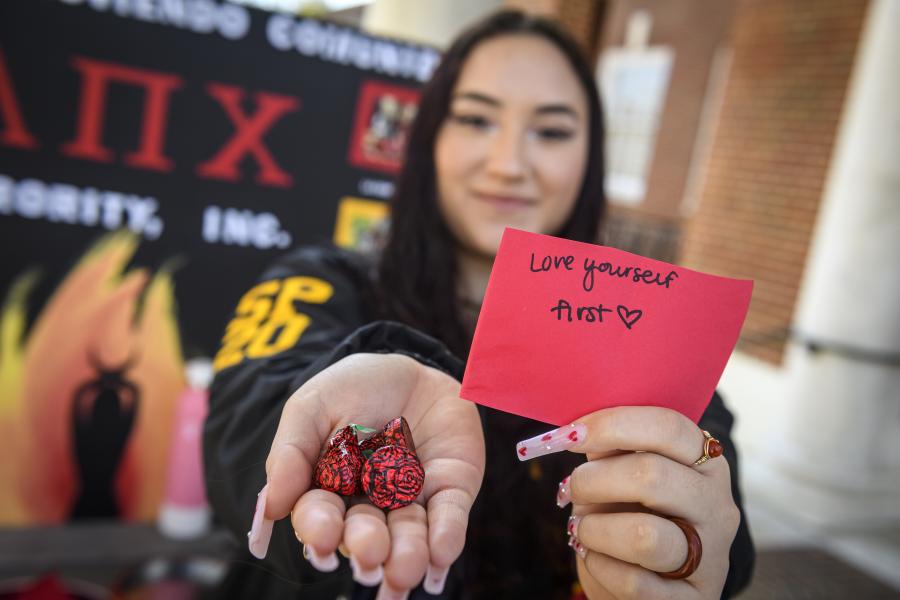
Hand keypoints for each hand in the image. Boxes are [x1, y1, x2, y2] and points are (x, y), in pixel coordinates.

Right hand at [253, 353, 484, 597]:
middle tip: (369, 551)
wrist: (411, 366)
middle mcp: (370, 505)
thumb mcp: (313, 406)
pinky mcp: (450, 490)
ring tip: (404, 568)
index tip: (323, 538)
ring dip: (407, 555)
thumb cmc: (354, 389)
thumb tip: (270, 509)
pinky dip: (446, 537)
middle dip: (366, 546)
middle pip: (366, 536)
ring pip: (409, 537)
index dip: (320, 531)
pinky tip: (440, 554)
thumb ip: (290, 452)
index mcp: (329, 491)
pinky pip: (450, 517)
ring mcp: (411, 500)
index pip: (320, 519)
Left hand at [525, 407, 739, 598]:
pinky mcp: (691, 599)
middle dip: (593, 480)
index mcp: (707, 463)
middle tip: (572, 489)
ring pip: (644, 535)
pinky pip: (633, 582)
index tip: (570, 434)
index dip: (613, 425)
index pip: (669, 427)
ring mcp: (711, 557)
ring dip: (595, 529)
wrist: (650, 584)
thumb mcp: (625, 476)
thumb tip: (577, 430)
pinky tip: (598, 559)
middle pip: (651, 475)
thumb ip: (611, 450)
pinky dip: (600, 566)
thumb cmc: (631, 516)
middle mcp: (718, 506)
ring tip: (583, 529)